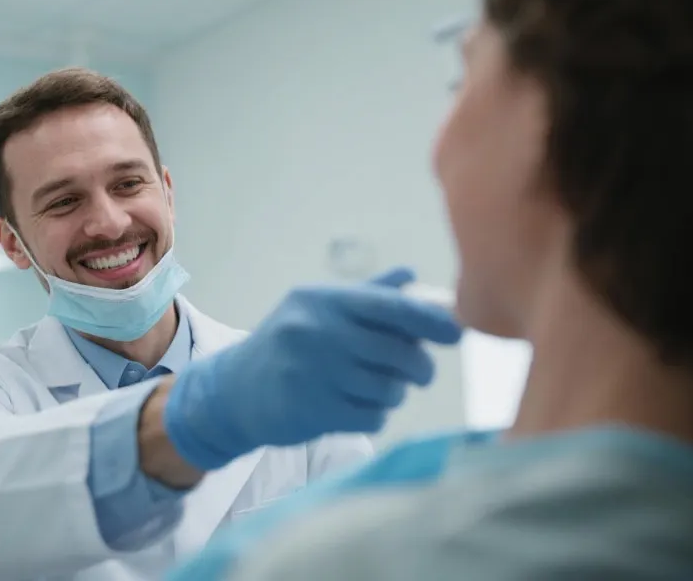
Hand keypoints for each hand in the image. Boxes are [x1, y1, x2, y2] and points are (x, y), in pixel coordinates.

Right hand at [162, 267, 462, 470]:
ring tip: (380, 389)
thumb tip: (412, 276)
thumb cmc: (289, 343)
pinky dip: (376, 415)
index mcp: (324, 301)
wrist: (235, 390)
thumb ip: (368, 295)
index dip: (431, 322)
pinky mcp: (311, 410)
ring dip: (394, 394)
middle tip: (419, 373)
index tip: (456, 334)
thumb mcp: (319, 309)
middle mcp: (316, 332)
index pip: (390, 308)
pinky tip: (360, 407)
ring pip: (388, 390)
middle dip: (419, 367)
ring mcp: (312, 373)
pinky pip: (371, 417)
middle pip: (397, 353)